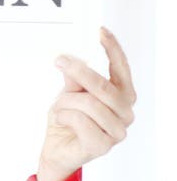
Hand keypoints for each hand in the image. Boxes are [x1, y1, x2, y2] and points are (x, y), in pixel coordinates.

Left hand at [36, 26, 136, 180]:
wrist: (56, 150)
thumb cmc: (68, 119)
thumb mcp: (68, 92)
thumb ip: (74, 78)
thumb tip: (72, 59)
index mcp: (121, 97)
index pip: (121, 70)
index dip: (113, 49)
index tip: (100, 31)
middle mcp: (125, 113)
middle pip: (104, 86)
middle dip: (80, 72)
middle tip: (59, 60)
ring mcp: (117, 131)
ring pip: (89, 103)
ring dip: (66, 102)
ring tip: (59, 107)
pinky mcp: (102, 146)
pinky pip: (80, 120)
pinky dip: (64, 115)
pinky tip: (60, 120)